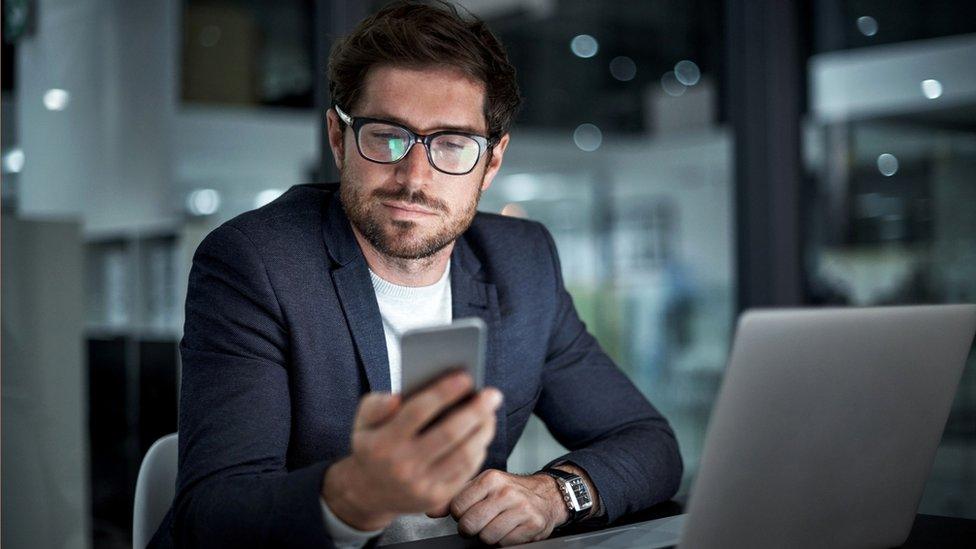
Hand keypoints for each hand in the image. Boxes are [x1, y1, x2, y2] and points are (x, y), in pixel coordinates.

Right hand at [322, 372, 502, 530]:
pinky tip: (482, 434)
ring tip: (491, 413)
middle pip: (449, 433)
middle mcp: (403, 466)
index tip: (466, 377)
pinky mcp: (436, 499)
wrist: (367, 494)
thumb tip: (397, 397)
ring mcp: (421, 485)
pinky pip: (465, 472)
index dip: (444, 392)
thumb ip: (376, 405)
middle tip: (492, 394)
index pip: (418, 411)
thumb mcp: (362, 423)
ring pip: (463, 454)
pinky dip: (478, 450)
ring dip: (483, 431)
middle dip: (476, 411)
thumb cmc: (372, 447)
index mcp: (383, 443)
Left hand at [427, 469, 567, 545]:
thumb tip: (430, 509)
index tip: (468, 511)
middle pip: (469, 525)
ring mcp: (521, 508)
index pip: (457, 507)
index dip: (459, 515)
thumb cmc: (509, 491)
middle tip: (480, 522)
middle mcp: (506, 491)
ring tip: (497, 524)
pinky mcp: (532, 524)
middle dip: (471, 528)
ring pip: (486, 537)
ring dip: (488, 536)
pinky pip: (504, 543)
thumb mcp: (483, 486)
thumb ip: (456, 496)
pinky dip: (504, 541)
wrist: (546, 495)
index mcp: (490, 478)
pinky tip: (509, 529)